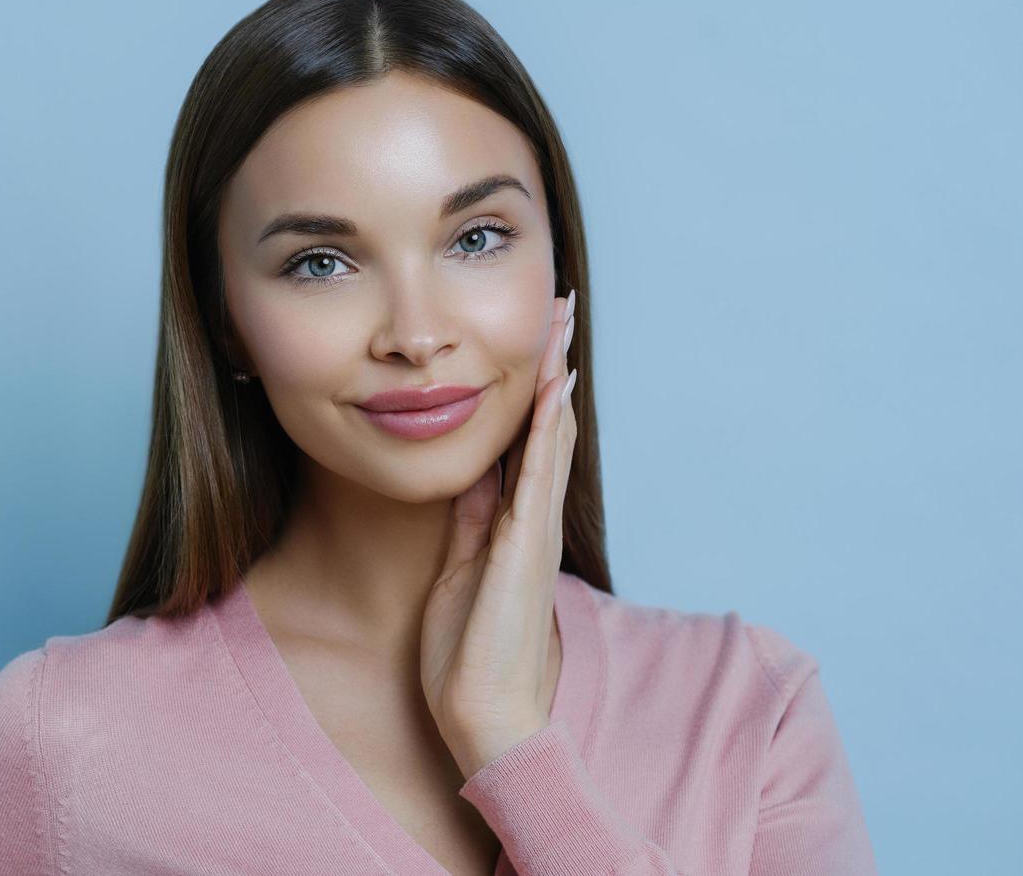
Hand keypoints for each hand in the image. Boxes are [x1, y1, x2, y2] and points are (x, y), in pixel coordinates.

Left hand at [420, 289, 578, 780]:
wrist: (485, 714)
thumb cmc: (470, 655)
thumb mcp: (461, 570)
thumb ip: (471, 522)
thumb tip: (472, 475)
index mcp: (514, 525)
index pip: (527, 441)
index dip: (532, 388)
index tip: (535, 339)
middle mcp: (533, 520)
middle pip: (547, 427)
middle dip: (552, 366)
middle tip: (560, 309)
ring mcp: (534, 531)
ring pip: (550, 439)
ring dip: (555, 379)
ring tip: (562, 326)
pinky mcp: (524, 547)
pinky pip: (538, 475)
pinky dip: (547, 428)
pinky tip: (555, 388)